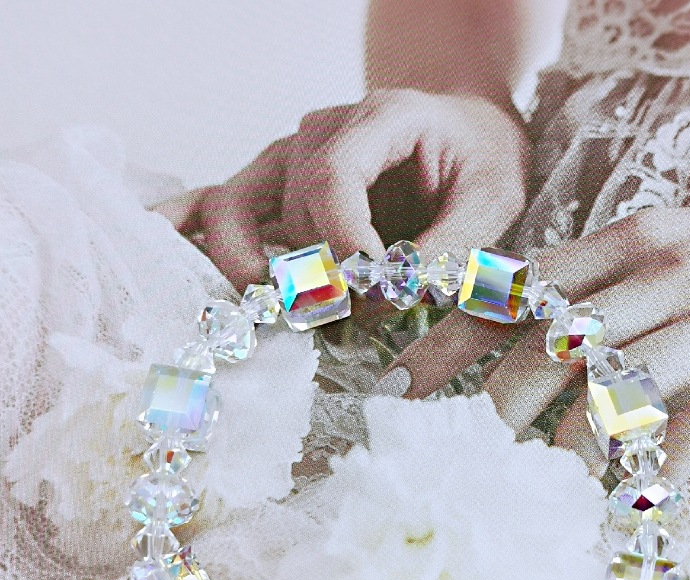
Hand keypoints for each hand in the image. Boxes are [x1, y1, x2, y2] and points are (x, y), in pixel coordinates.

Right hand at [155, 89, 529, 289]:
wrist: (461, 129)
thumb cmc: (480, 158)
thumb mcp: (493, 197)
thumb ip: (453, 246)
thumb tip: (394, 295)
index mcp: (377, 119)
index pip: (333, 180)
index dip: (343, 246)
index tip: (374, 293)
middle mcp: (317, 134)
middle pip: (286, 211)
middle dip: (309, 275)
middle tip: (343, 317)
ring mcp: (286, 160)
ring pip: (236, 214)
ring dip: (253, 272)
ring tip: (283, 312)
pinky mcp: (272, 188)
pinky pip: (214, 204)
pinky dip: (187, 231)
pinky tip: (163, 250)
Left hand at [383, 163, 689, 478]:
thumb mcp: (683, 238)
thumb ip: (609, 282)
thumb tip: (531, 343)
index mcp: (637, 238)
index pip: (518, 292)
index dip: (446, 343)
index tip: (399, 392)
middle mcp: (671, 272)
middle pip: (549, 349)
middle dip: (484, 413)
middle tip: (449, 463)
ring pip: (614, 391)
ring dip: (558, 454)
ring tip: (520, 498)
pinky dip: (648, 472)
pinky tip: (615, 506)